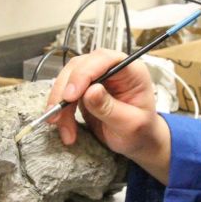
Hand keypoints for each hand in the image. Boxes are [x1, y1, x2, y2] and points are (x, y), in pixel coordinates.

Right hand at [46, 50, 171, 182]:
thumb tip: (90, 91)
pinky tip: (64, 126)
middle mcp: (112, 69)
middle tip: (58, 113)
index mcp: (131, 71)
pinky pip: (65, 94)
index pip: (104, 59)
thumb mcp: (130, 124)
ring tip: (61, 125)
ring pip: (68, 79)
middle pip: (80, 66)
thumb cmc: (142, 131)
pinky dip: (60, 110)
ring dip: (59, 103)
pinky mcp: (84, 89)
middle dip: (65, 90)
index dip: (84, 73)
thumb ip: (110, 108)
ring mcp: (97, 78)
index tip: (71, 95)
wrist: (139, 142)